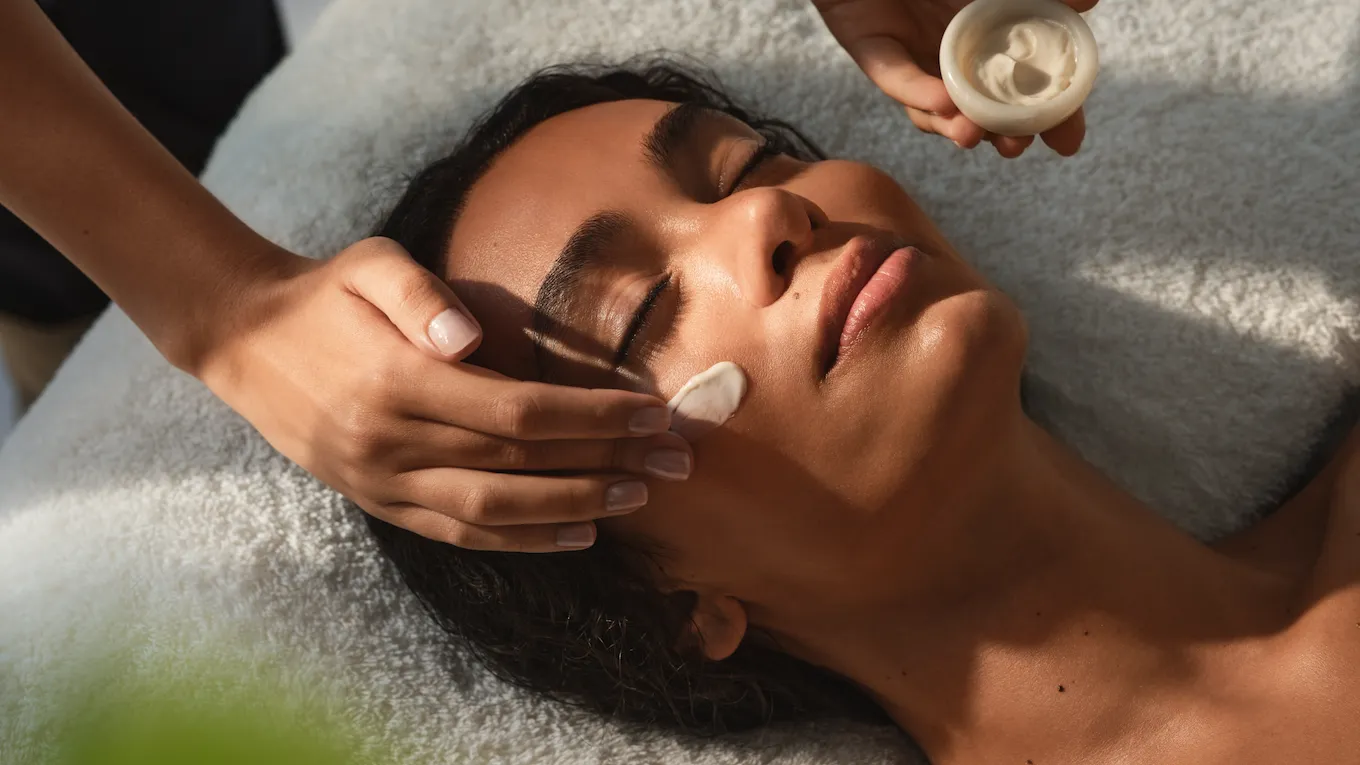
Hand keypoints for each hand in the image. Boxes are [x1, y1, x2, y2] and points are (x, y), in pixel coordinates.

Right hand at [195, 238, 690, 551]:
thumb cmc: (326, 294)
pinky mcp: (380, 503)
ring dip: (575, 508)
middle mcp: (394, 442)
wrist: (246, 342)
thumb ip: (419, 295)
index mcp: (399, 382)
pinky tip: (577, 536)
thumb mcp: (368, 265)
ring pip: (495, 513)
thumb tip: (467, 335)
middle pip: (521, 466)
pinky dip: (522, 542)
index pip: (519, 411)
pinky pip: (459, 535)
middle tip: (676, 458)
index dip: (593, 416)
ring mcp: (384, 482)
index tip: (653, 410)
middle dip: (607, 462)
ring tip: (639, 495)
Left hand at [814, 0, 1096, 156]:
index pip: (1020, 93)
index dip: (1045, 119)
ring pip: (932, 108)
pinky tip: (943, 102)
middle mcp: (949, 60)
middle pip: (978, 113)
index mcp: (985, 42)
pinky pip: (895, 78)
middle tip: (1016, 146)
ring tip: (974, 135)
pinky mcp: (872, 48)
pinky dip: (918, 92)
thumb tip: (1091, 0)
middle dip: (998, 135)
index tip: (1067, 143)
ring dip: (954, 125)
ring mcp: (911, 58)